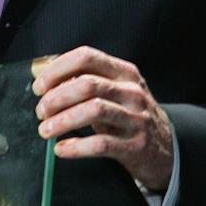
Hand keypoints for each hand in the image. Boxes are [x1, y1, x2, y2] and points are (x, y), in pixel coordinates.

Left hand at [33, 46, 172, 190]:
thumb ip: (87, 82)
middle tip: (40, 111)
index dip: (58, 69)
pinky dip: (76, 147)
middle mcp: (131, 91)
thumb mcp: (116, 92)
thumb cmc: (130, 116)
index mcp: (124, 72)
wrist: (166, 148)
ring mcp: (136, 118)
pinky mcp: (136, 145)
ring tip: (46, 129)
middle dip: (56, 97)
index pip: (87, 57)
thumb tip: (46, 80)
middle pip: (87, 84)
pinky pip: (101, 144)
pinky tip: (61, 149)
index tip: (39, 85)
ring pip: (94, 110)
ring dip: (63, 120)